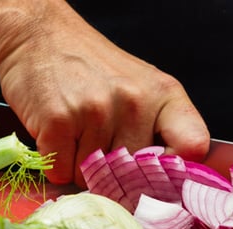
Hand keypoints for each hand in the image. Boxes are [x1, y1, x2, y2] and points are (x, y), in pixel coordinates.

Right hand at [0, 2, 209, 185]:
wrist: (38, 37)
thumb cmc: (90, 67)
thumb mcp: (140, 87)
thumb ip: (156, 130)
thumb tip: (158, 188)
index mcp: (164, 94)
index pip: (193, 146)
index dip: (178, 173)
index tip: (159, 179)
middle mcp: (135, 102)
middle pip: (134, 177)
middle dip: (114, 174)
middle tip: (98, 142)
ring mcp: (97, 111)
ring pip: (94, 177)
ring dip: (80, 166)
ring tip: (75, 129)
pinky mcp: (60, 122)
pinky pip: (62, 172)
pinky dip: (55, 163)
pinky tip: (56, 133)